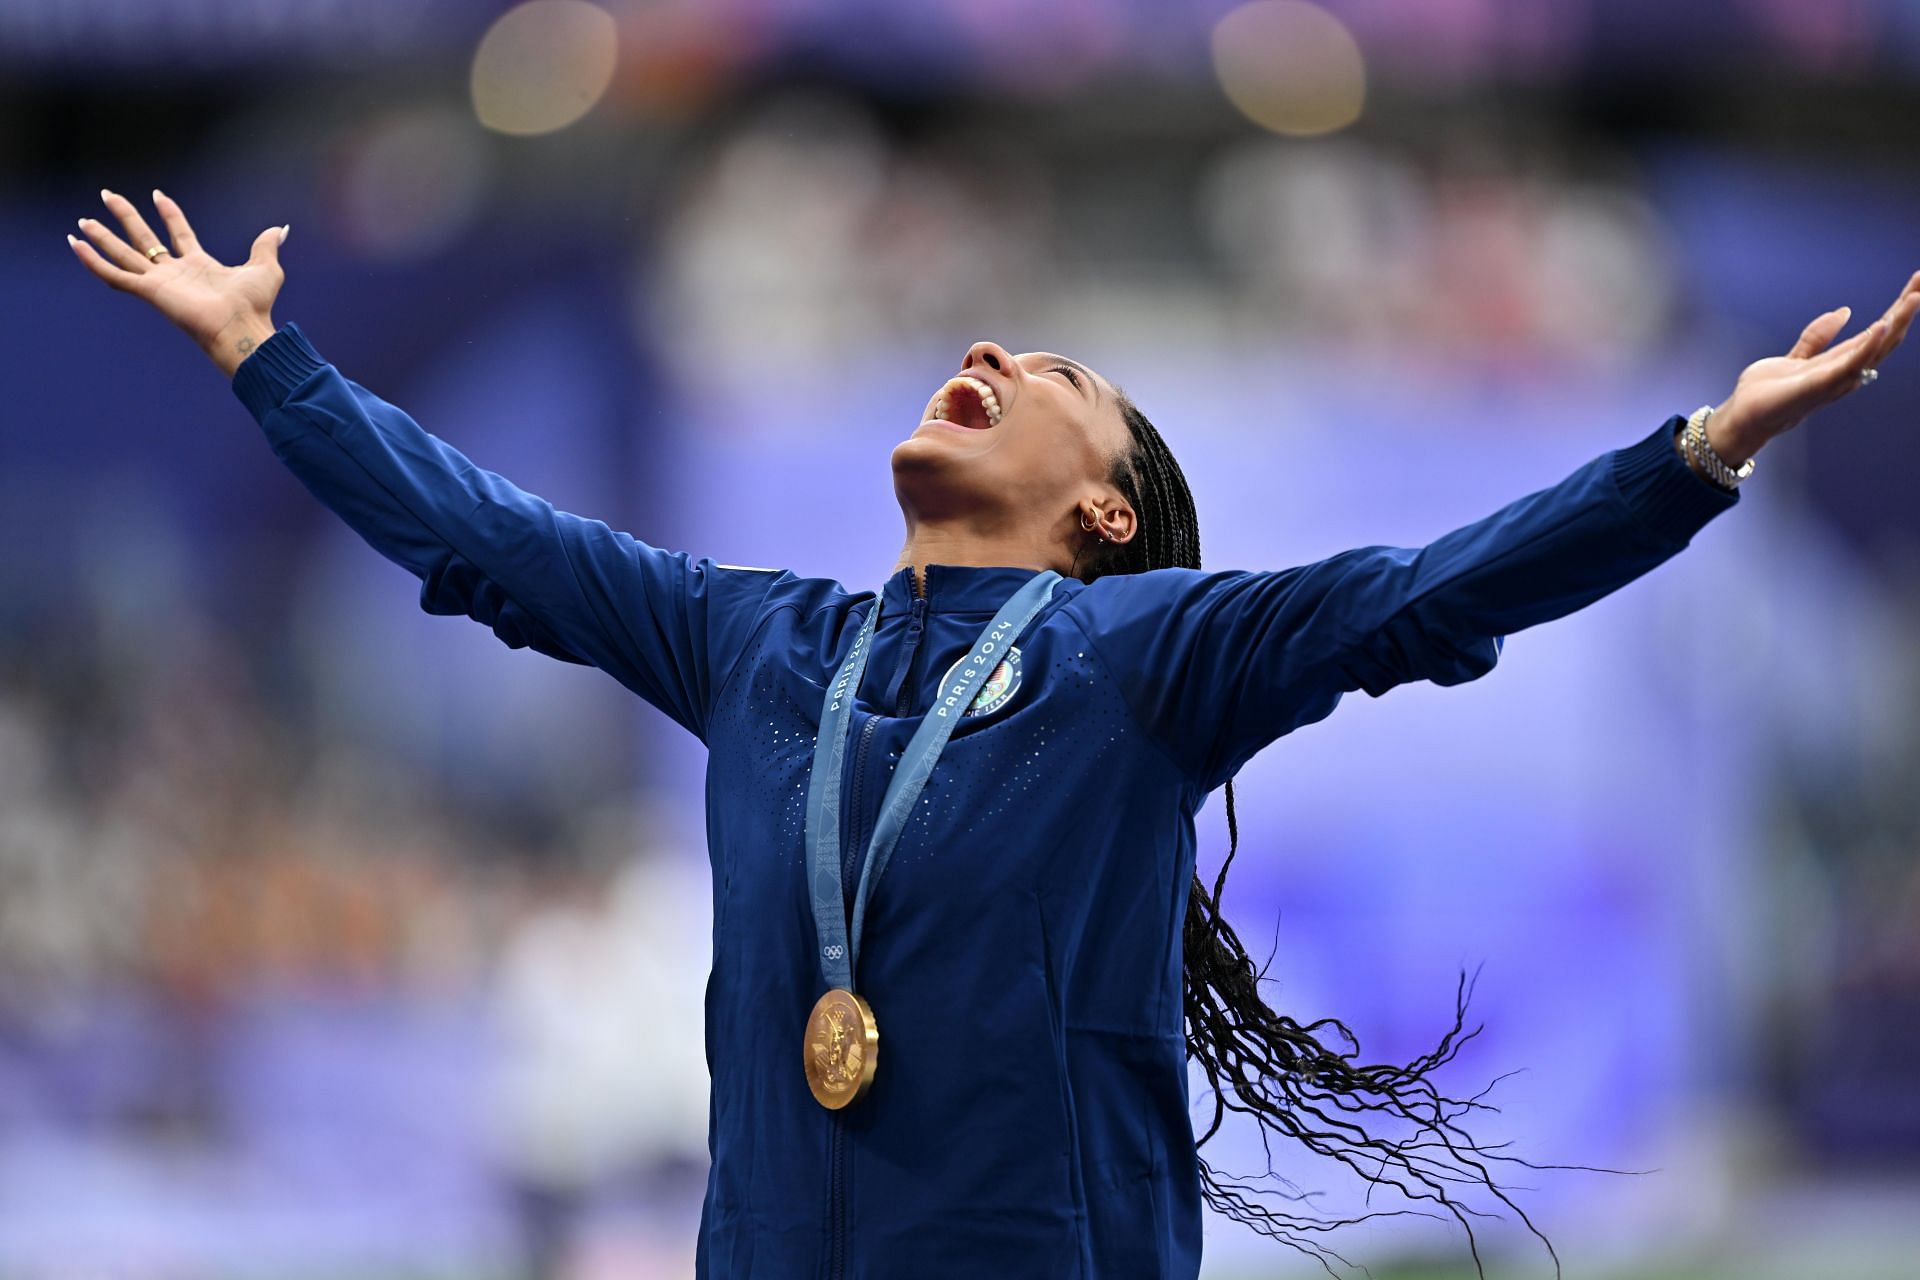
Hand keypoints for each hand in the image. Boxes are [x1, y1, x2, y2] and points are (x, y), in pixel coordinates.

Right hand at [68, 188, 288, 377]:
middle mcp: (176, 273)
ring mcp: (160, 283)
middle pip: (144, 239)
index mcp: (199, 266)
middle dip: (126, 217)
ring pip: (124, 254)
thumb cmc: (255, 306)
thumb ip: (266, 246)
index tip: (158, 195)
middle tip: (108, 195)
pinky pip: (114, 275)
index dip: (170, 214)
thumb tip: (280, 229)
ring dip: (103, 237)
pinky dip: (93, 261)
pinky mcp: (149, 292)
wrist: (243, 327)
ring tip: (83, 220)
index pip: (179, 234)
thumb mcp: (265, 268)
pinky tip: (76, 245)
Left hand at [1705, 270, 1919, 465]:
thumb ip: (1818, 336)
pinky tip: (1881, 326)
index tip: (1917, 280)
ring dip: (1897, 323)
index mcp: (1843, 361)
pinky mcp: (1817, 387)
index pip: (1881, 331)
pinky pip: (1849, 365)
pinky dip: (1867, 347)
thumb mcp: (1797, 356)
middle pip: (1887, 338)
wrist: (1742, 417)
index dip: (1900, 308)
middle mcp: (1846, 372)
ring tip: (1914, 297)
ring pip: (1876, 350)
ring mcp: (1835, 381)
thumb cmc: (1768, 393)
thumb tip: (1845, 311)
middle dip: (1907, 310)